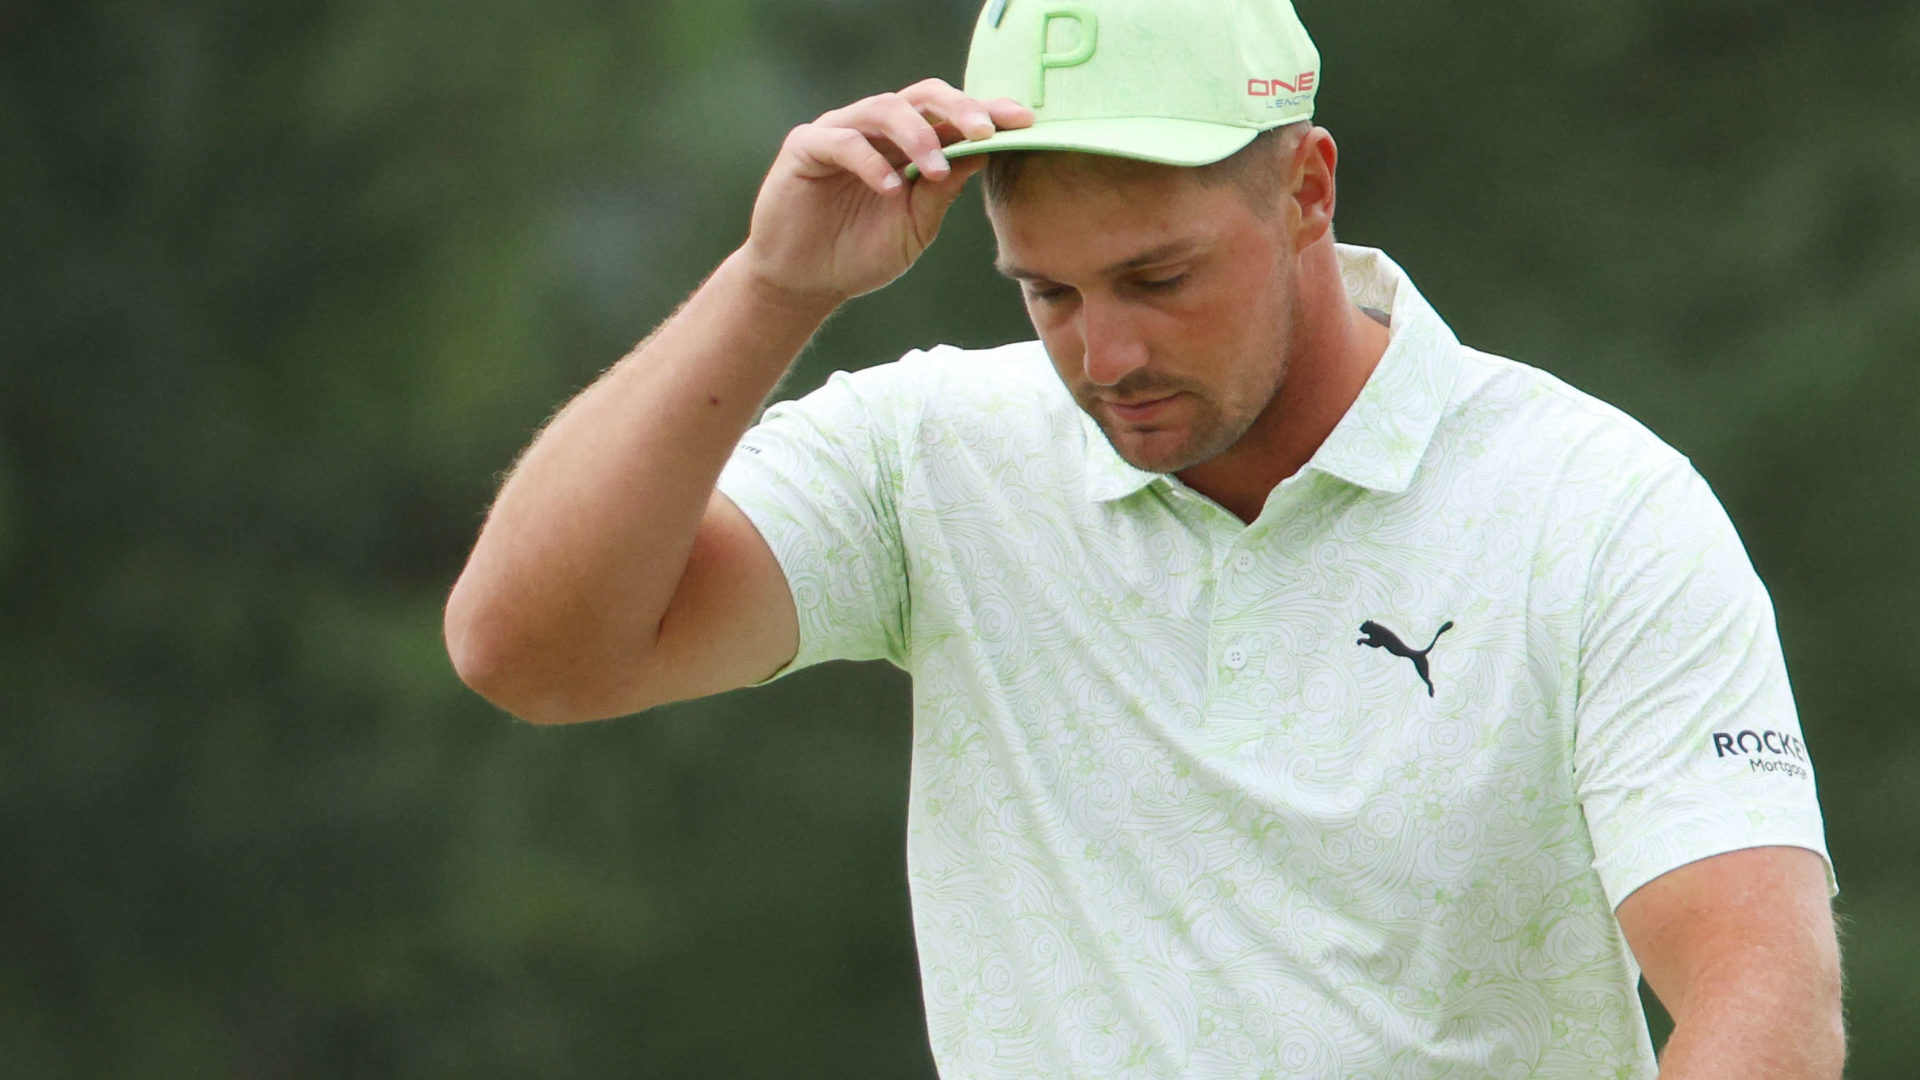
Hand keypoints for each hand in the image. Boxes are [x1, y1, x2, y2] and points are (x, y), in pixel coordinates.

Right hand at [739, 78, 1033, 304]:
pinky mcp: (806, 147)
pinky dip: (870, 162)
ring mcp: (841, 132)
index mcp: (909, 144)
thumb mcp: (916, 225)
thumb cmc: (860, 252)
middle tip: (984, 131)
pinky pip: (843, 142)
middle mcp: (877, 129)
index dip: (988, 111)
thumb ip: (944, 190)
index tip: (1025, 123)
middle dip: (958, 108)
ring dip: (917, 136)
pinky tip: (890, 189)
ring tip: (936, 170)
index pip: (952, 115)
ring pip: (884, 109)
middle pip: (922, 96)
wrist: (805, 282)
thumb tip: (985, 153)